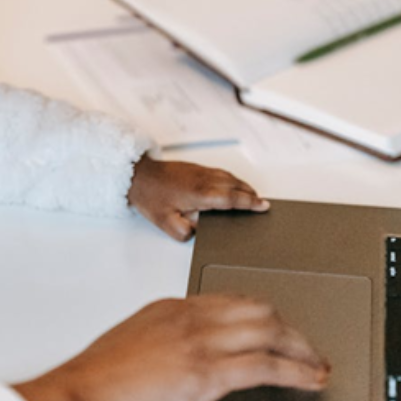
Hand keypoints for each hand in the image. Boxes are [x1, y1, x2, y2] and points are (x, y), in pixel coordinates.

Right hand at [13, 295, 329, 400]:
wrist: (77, 400)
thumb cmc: (92, 384)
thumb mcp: (129, 352)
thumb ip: (160, 350)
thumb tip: (178, 368)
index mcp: (166, 310)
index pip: (228, 303)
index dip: (260, 318)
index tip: (275, 333)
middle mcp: (186, 317)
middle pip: (256, 310)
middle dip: (288, 329)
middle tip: (305, 349)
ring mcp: (197, 342)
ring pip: (269, 330)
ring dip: (301, 348)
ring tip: (316, 365)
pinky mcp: (205, 373)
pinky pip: (267, 365)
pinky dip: (297, 372)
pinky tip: (310, 380)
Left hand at [127, 155, 268, 240]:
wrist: (137, 174)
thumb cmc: (149, 195)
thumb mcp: (164, 221)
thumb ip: (184, 232)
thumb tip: (197, 233)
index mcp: (200, 194)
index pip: (232, 198)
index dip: (250, 203)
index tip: (263, 206)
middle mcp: (204, 180)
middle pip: (235, 186)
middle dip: (251, 194)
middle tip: (263, 203)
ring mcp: (200, 172)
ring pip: (229, 177)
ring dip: (243, 185)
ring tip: (252, 195)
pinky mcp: (194, 168)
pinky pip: (220, 172)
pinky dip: (232, 179)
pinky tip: (232, 183)